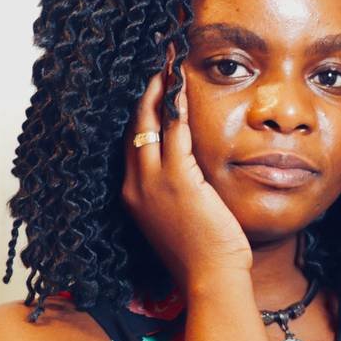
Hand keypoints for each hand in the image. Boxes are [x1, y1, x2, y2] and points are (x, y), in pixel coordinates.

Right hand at [120, 49, 253, 292]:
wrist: (209, 278)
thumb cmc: (201, 254)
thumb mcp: (179, 218)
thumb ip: (176, 192)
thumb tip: (189, 172)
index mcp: (133, 195)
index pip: (130, 143)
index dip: (138, 113)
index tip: (147, 87)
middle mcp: (135, 185)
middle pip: (132, 126)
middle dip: (143, 91)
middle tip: (154, 62)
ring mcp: (152, 183)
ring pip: (148, 124)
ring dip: (158, 90)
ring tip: (167, 63)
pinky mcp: (177, 181)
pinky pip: (174, 132)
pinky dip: (176, 106)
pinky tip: (182, 87)